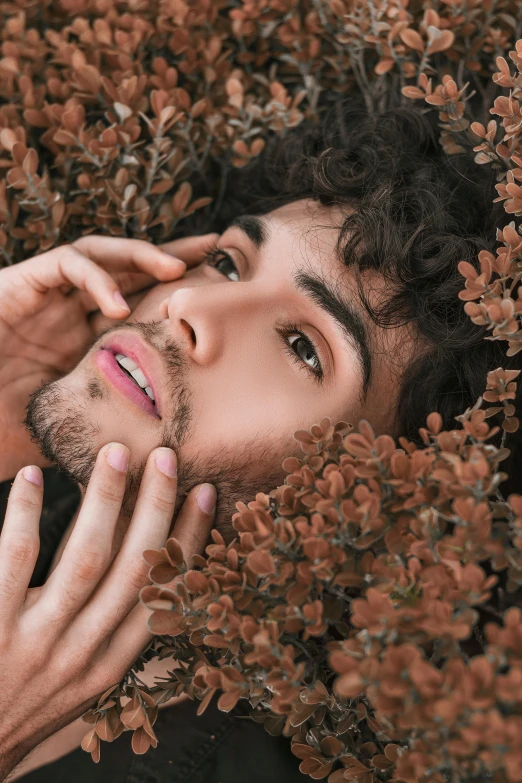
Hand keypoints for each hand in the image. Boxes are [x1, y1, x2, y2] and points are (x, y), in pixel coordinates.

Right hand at [0, 233, 217, 480]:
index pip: (140, 304)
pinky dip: (97, 277)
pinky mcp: (21, 284)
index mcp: (87, 338)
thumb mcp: (73, 430)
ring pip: (99, 253)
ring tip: (175, 268)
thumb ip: (110, 435)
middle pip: (127, 269)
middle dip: (170, 255)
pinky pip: (65, 264)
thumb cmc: (6, 428)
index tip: (218, 295)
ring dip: (139, 256)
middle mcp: (70, 311)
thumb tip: (158, 463)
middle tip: (212, 249)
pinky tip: (119, 304)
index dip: (176, 294)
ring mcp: (47, 296)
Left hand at [0, 444, 215, 780]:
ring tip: (115, 456)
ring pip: (85, 559)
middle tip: (165, 457)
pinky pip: (15, 559)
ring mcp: (38, 642)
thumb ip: (107, 632)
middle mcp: (82, 654)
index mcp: (110, 664)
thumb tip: (142, 571)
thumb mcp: (79, 682)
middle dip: (155, 507)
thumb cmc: (24, 708)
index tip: (204, 493)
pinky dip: (26, 514)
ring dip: (105, 501)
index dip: (189, 539)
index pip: (163, 592)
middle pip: (133, 569)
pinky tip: (34, 479)